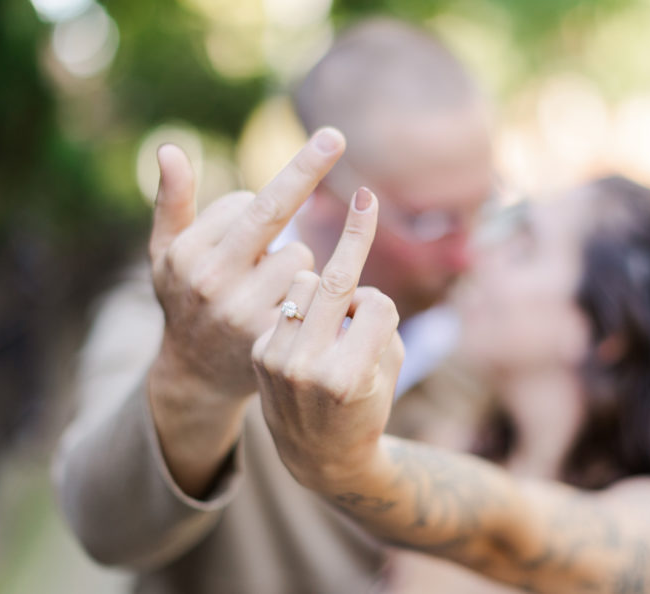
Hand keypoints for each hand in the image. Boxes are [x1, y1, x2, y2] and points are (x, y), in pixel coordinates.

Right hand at [146, 129, 344, 496]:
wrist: (196, 374)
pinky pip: (312, 294)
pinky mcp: (274, 337)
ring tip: (275, 282)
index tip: (261, 206)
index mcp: (188, 253)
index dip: (260, 201)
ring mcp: (244, 311)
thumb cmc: (184, 297)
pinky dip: (312, 293)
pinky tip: (296, 305)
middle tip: (336, 134)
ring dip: (299, 261)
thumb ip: (171, 200)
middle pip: (275, 214)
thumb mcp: (165, 252)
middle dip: (307, 170)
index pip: (245, 202)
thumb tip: (169, 148)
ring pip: (300, 256)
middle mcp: (212, 280)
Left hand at [252, 187, 404, 490]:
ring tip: (326, 316)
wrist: (320, 455)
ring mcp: (277, 360)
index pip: (376, 304)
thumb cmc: (369, 404)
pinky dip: (301, 299)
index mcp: (348, 378)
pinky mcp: (259, 352)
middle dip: (354, 234)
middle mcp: (308, 369)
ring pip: (304, 283)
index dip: (382, 306)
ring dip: (322, 286)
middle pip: (336, 282)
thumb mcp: (390, 367)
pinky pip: (286, 298)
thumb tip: (346, 284)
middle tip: (365, 193)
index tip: (382, 290)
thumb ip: (377, 322)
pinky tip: (303, 324)